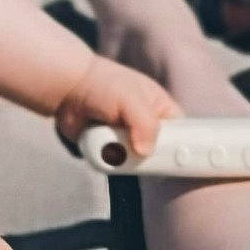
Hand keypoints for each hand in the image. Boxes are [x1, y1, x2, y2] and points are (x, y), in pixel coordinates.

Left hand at [54, 53, 179, 156]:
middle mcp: (146, 126)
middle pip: (159, 153)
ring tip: (111, 144)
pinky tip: (101, 151)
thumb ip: (146, 125)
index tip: (181, 161)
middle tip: (138, 155)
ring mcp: (127, 139)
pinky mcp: (109, 149)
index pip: (181, 132)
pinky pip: (115, 164)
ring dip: (124, 158)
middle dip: (148, 157)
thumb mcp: (132, 100)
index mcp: (160, 109)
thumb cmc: (103, 85)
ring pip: (135, 162)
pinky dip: (108, 160)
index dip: (183, 147)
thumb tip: (145, 152)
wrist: (66, 88)